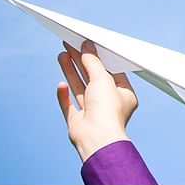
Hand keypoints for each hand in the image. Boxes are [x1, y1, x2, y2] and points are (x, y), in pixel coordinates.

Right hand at [56, 40, 138, 162]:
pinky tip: (60, 84)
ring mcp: (93, 114)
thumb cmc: (107, 109)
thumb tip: (87, 47)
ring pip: (80, 89)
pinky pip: (69, 106)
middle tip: (70, 45)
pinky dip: (64, 95)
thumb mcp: (102, 79)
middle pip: (93, 78)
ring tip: (61, 55)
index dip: (99, 58)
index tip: (89, 45)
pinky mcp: (78, 122)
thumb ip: (93, 62)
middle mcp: (109, 104)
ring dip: (71, 72)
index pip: (111, 72)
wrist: (96, 138)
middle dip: (81, 62)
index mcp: (123, 95)